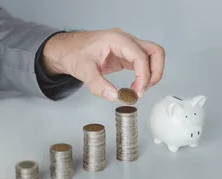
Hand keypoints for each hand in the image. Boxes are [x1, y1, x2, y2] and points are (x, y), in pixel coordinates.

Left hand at [41, 28, 164, 100]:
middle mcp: (126, 40)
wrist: (66, 50)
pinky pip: (144, 62)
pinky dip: (145, 75)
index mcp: (117, 39)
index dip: (143, 76)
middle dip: (154, 73)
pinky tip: (135, 86)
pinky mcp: (126, 54)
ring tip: (139, 90)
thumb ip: (98, 85)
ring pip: (153, 56)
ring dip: (152, 74)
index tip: (137, 92)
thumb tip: (114, 96)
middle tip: (143, 90)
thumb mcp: (83, 70)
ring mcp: (127, 46)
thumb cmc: (73, 53)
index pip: (141, 56)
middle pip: (155, 52)